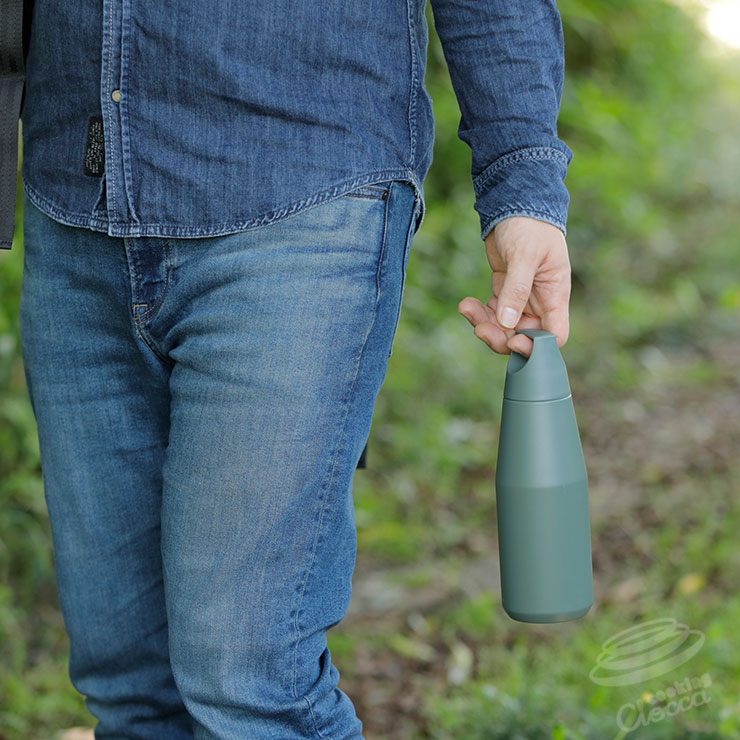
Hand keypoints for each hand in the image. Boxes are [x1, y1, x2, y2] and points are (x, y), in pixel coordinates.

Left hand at [458, 216, 570, 357]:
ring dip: (485, 325)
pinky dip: (478, 313)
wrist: (516, 202)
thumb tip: (506, 322)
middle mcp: (541, 302)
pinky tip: (466, 304)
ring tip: (467, 308)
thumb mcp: (525, 256)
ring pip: (504, 328)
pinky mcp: (504, 292)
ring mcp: (521, 299)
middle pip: (524, 337)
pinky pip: (492, 314)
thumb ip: (517, 289)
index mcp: (555, 296)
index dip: (536, 347)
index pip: (554, 336)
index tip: (513, 341)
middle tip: (479, 330)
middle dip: (501, 338)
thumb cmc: (529, 226)